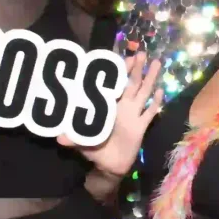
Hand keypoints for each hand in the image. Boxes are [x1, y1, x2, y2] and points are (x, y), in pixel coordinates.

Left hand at [59, 52, 163, 177]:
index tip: (125, 57)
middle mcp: (122, 107)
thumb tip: (58, 139)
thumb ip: (73, 139)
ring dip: (150, 79)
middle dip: (137, 69)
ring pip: (143, 93)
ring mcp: (133, 115)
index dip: (120, 71)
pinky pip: (149, 113)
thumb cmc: (94, 149)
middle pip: (131, 84)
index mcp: (108, 106)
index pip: (114, 84)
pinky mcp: (141, 127)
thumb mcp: (82, 142)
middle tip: (142, 53)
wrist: (109, 166)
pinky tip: (161, 91)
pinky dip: (155, 103)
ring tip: (157, 63)